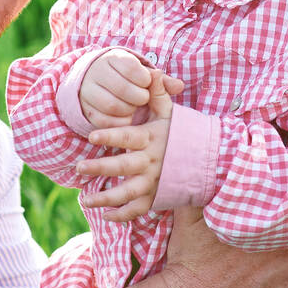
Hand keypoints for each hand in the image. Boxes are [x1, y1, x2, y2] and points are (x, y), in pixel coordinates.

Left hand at [77, 70, 174, 221]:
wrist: (208, 161)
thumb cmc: (182, 133)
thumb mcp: (170, 112)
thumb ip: (157, 93)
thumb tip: (151, 71)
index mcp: (151, 139)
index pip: (128, 137)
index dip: (110, 136)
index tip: (92, 136)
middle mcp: (151, 162)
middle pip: (123, 167)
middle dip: (100, 168)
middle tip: (79, 167)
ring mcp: (154, 182)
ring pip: (128, 193)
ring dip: (105, 198)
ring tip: (85, 200)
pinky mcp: (156, 197)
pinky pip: (138, 210)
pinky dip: (122, 216)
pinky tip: (106, 216)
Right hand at [78, 49, 181, 127]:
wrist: (95, 81)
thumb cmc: (126, 78)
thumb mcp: (142, 74)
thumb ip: (161, 81)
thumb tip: (179, 86)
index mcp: (113, 58)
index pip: (131, 67)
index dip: (144, 79)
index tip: (147, 83)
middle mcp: (97, 72)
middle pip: (122, 88)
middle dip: (139, 97)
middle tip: (143, 99)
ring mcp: (88, 90)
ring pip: (112, 105)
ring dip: (129, 111)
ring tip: (133, 108)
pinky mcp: (85, 108)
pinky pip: (103, 120)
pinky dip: (118, 122)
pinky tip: (125, 117)